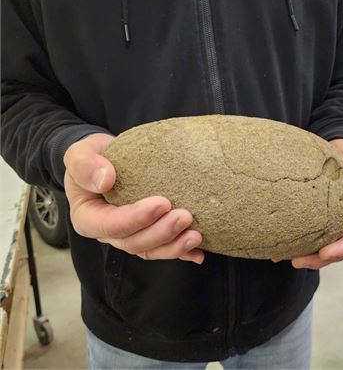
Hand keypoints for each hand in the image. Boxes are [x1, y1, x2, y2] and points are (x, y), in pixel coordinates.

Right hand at [63, 133, 203, 263]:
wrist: (107, 160)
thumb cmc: (92, 157)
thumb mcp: (80, 153)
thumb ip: (85, 165)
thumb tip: (105, 180)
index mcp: (88, 217)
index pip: (110, 225)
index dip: (136, 218)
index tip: (161, 204)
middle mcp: (108, 232)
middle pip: (134, 242)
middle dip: (161, 233)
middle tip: (185, 216)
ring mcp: (128, 235)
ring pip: (150, 250)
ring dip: (174, 246)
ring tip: (196, 236)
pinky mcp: (146, 233)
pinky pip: (163, 248)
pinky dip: (181, 253)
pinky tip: (198, 254)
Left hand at [291, 138, 342, 269]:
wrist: (335, 150)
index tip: (325, 253)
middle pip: (339, 250)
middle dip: (319, 260)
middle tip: (297, 261)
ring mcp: (334, 223)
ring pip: (323, 247)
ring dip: (306, 256)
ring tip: (284, 257)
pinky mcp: (319, 218)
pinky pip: (311, 234)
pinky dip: (297, 243)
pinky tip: (279, 246)